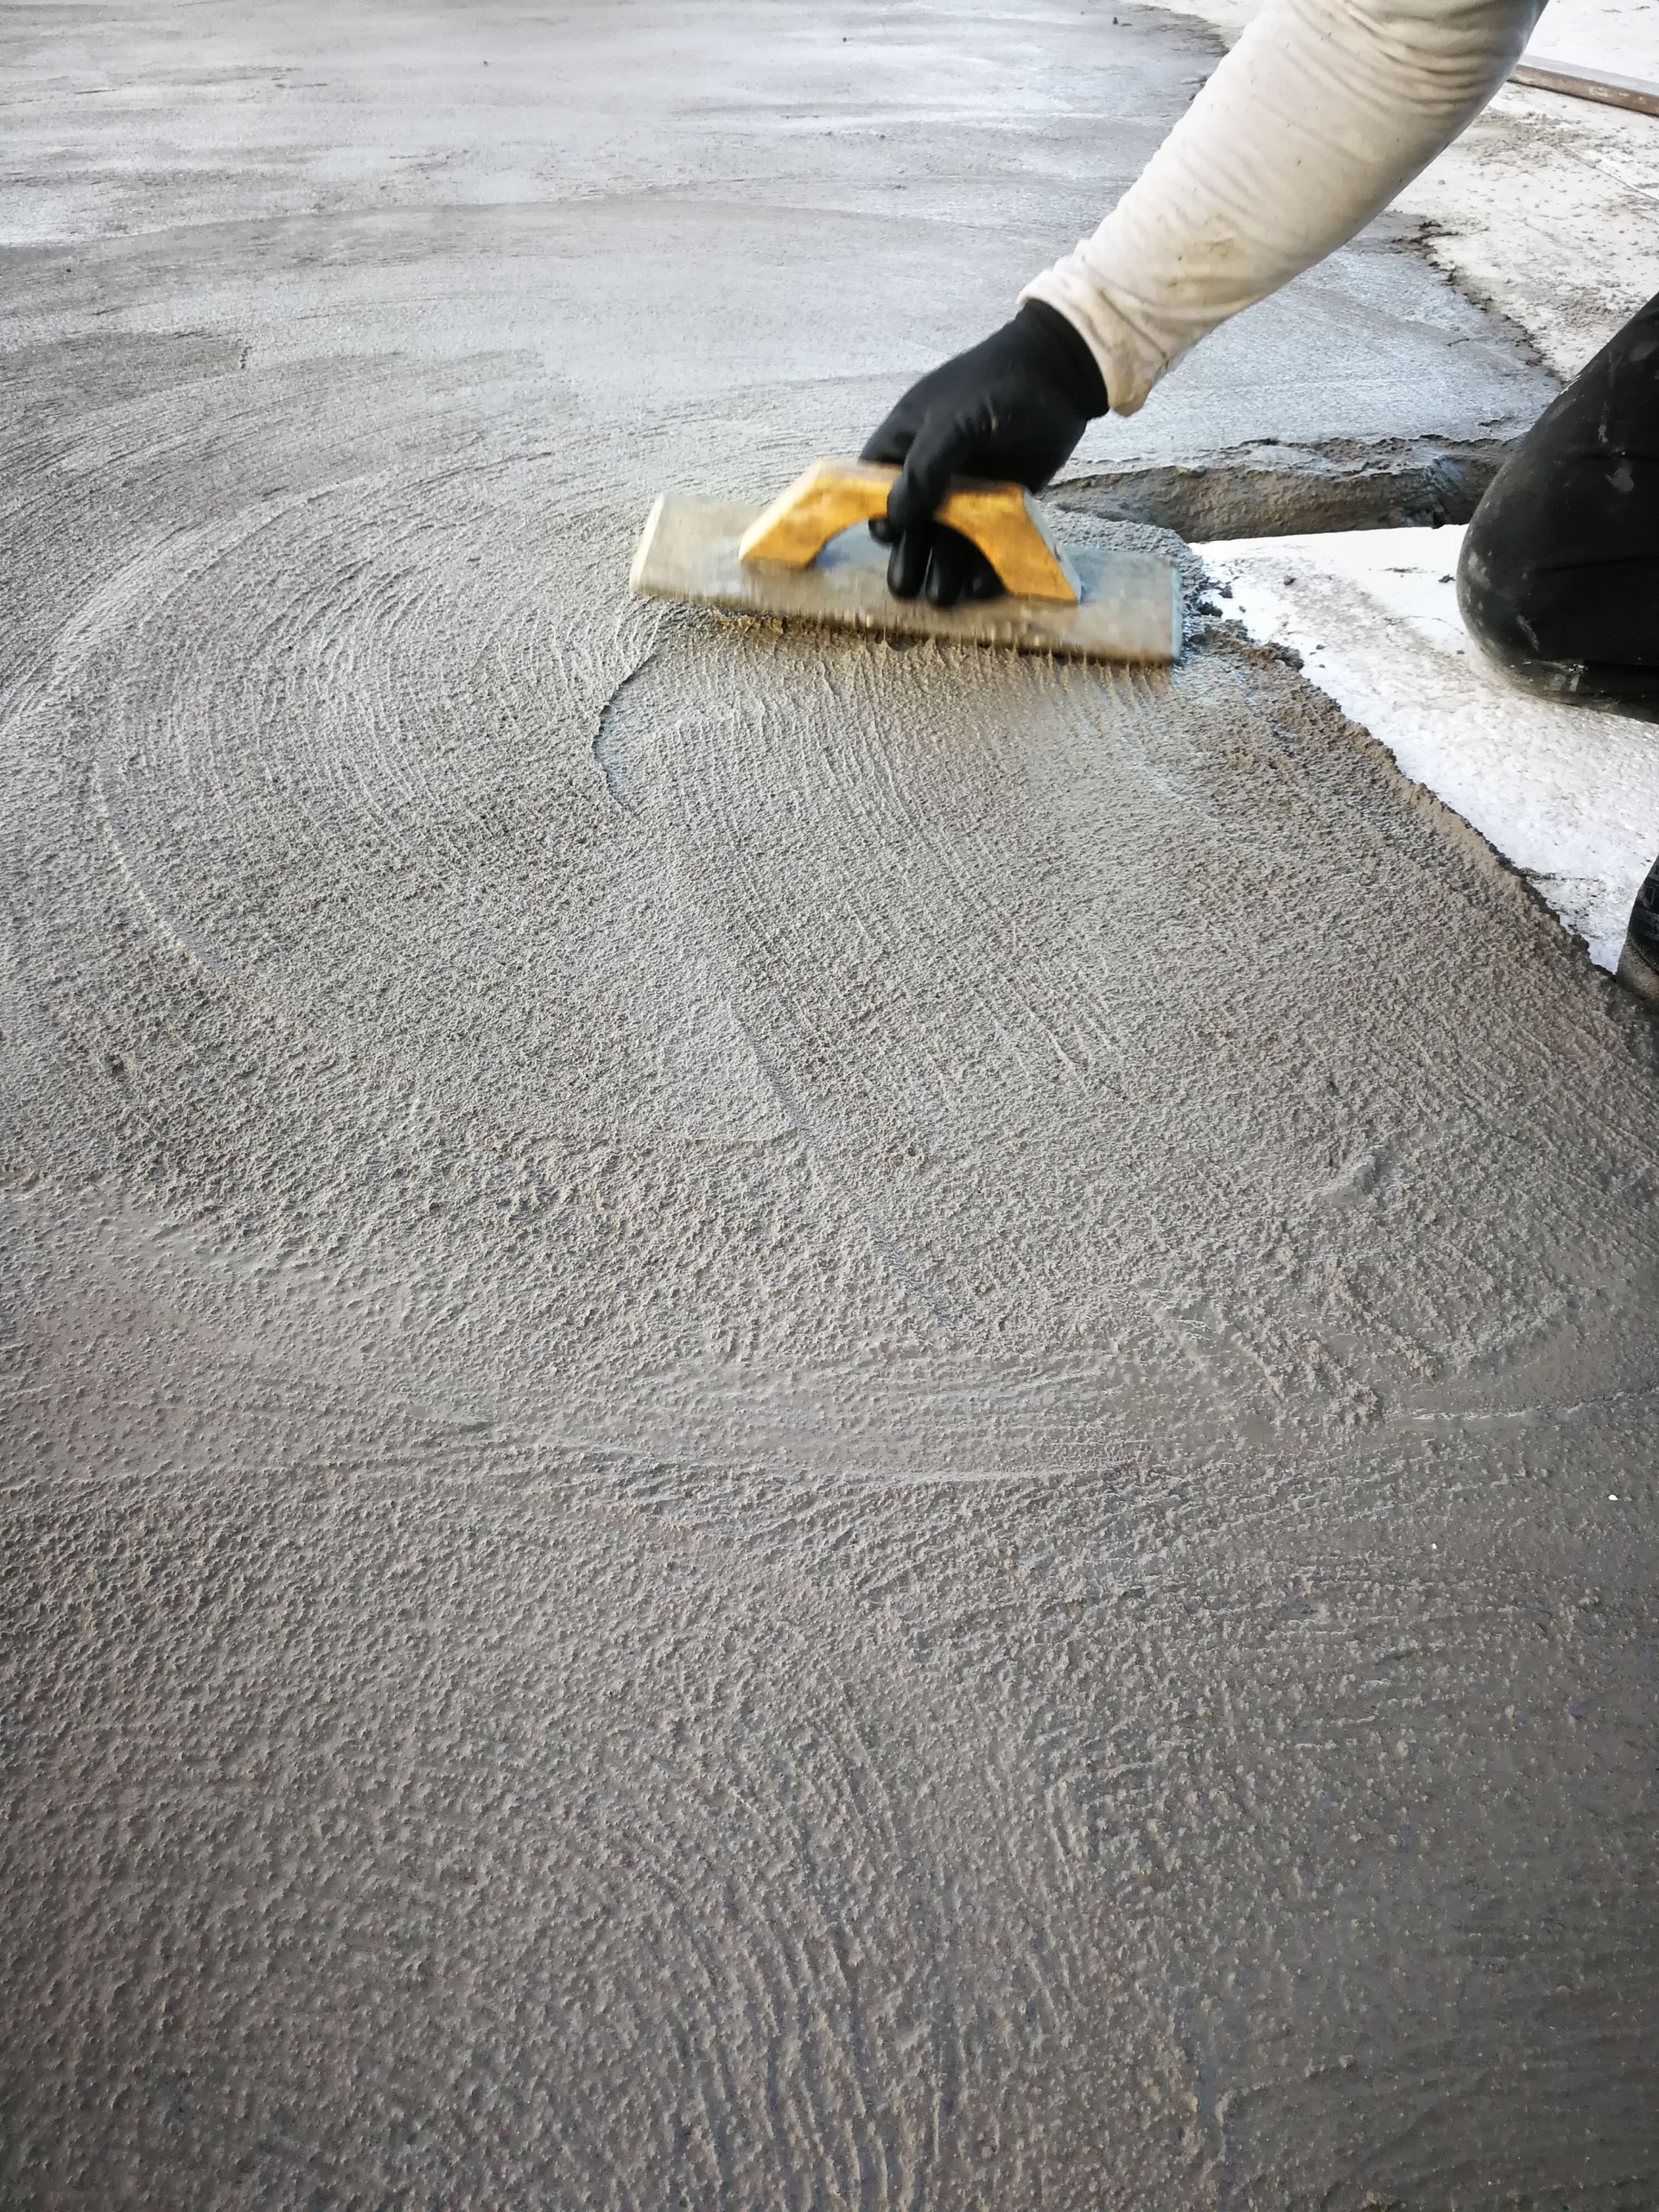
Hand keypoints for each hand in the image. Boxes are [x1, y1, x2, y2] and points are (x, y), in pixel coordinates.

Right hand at [860, 300, 1106, 604]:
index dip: (876, 512)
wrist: (1062, 375)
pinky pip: (987, 543)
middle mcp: (932, 471)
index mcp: (907, 442)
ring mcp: (968, 490)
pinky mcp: (1003, 506)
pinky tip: (980, 585)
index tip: (888, 534)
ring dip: (942, 568)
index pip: (874, 485)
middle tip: (907, 589)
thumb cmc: (995, 386)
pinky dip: (983, 566)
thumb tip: (892, 520)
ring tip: (944, 597)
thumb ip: (923, 468)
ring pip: (947, 539)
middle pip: (910, 523)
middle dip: (909, 554)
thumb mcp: (952, 421)